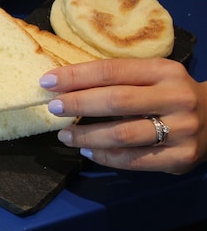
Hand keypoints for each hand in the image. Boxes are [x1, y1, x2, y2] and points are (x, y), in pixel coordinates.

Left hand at [43, 58, 206, 173]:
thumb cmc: (168, 94)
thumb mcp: (151, 77)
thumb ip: (116, 79)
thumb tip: (64, 85)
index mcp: (164, 71)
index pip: (112, 71)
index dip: (77, 76)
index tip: (48, 82)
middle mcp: (177, 98)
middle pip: (117, 101)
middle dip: (79, 104)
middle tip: (54, 108)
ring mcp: (182, 130)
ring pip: (124, 134)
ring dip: (87, 136)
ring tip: (65, 135)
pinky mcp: (181, 158)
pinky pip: (135, 160)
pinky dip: (106, 157)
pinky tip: (87, 151)